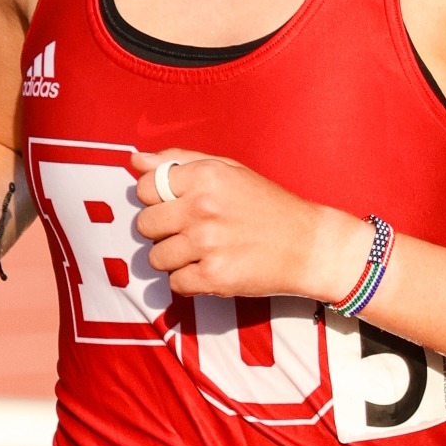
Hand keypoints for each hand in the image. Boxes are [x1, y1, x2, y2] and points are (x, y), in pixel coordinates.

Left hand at [130, 148, 365, 300]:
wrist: (309, 245)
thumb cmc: (266, 204)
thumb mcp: (228, 170)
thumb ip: (179, 162)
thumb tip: (136, 161)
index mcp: (205, 175)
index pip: (144, 188)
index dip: (156, 199)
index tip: (176, 206)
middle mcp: (202, 207)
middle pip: (145, 225)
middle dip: (162, 231)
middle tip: (190, 231)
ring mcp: (207, 244)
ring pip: (156, 258)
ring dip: (175, 258)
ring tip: (203, 252)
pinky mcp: (214, 277)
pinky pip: (175, 284)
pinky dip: (189, 281)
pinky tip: (211, 269)